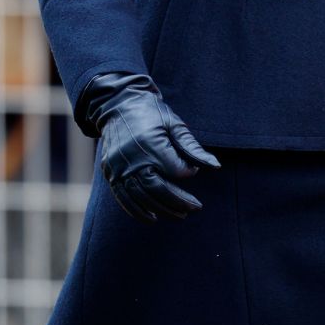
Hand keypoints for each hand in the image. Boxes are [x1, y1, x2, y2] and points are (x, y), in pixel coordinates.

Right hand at [80, 72, 220, 222]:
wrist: (119, 106)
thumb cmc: (153, 114)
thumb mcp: (175, 124)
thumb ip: (192, 147)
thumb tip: (215, 166)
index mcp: (151, 143)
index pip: (174, 169)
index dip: (187, 173)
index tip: (193, 171)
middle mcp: (132, 158)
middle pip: (157, 187)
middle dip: (178, 201)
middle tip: (195, 208)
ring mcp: (118, 167)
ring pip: (140, 196)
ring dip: (161, 209)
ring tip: (179, 216)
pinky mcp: (110, 172)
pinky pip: (123, 197)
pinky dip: (137, 210)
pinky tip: (152, 218)